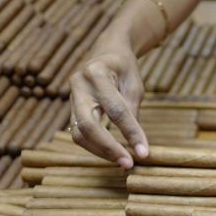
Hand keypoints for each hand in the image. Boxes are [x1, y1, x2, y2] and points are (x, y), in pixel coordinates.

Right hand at [68, 37, 148, 168]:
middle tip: (128, 164)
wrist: (107, 52)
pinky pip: (79, 133)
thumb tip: (137, 147)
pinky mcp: (70, 108)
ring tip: (122, 162)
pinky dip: (96, 146)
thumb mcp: (134, 86)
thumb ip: (132, 113)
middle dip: (108, 148)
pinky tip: (112, 153)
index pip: (115, 110)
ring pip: (79, 133)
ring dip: (100, 151)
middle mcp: (78, 84)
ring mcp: (71, 97)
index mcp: (97, 72)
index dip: (131, 133)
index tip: (144, 153)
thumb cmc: (124, 68)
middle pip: (87, 125)